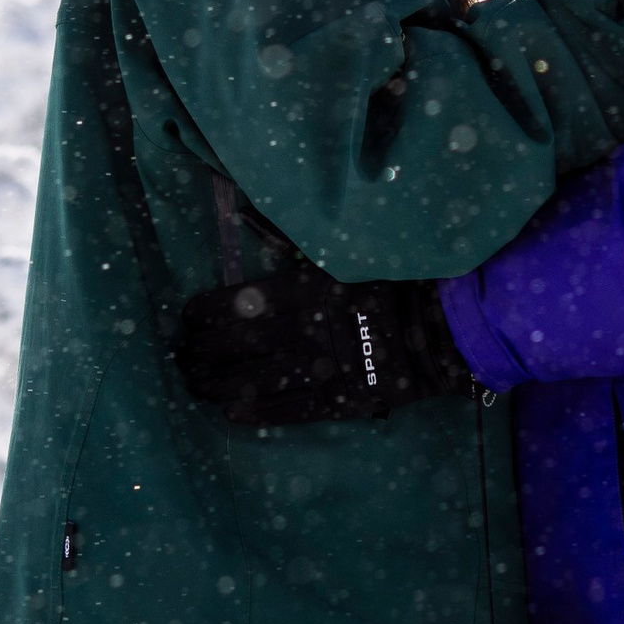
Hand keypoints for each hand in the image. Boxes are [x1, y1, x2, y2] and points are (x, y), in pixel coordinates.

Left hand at [176, 248, 471, 425]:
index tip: (186, 320)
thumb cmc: (389, 279)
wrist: (442, 326)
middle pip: (228, 347)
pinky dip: (252, 412)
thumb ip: (289, 239)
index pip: (228, 305)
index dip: (199, 316)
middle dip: (196, 354)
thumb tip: (242, 211)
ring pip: (248, 382)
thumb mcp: (338, 251)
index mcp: (296, 291)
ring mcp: (315, 371)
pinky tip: (229, 412)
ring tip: (194, 385)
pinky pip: (284, 411)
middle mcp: (297, 332)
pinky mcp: (335, 401)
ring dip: (213, 385)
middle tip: (180, 357)